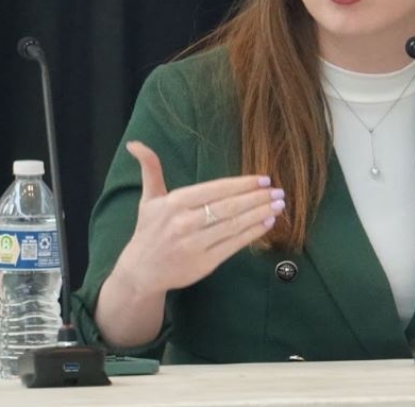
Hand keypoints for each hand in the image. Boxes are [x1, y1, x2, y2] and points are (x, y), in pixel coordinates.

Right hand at [111, 141, 283, 298]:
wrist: (141, 271)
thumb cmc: (149, 231)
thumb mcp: (149, 198)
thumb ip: (150, 169)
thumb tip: (135, 144)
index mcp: (175, 202)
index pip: (216, 189)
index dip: (242, 184)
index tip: (263, 179)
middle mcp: (184, 222)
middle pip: (229, 207)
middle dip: (257, 198)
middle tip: (279, 191)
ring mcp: (195, 244)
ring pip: (234, 225)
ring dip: (260, 213)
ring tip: (278, 205)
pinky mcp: (204, 263)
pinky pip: (233, 245)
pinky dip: (253, 233)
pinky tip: (267, 223)